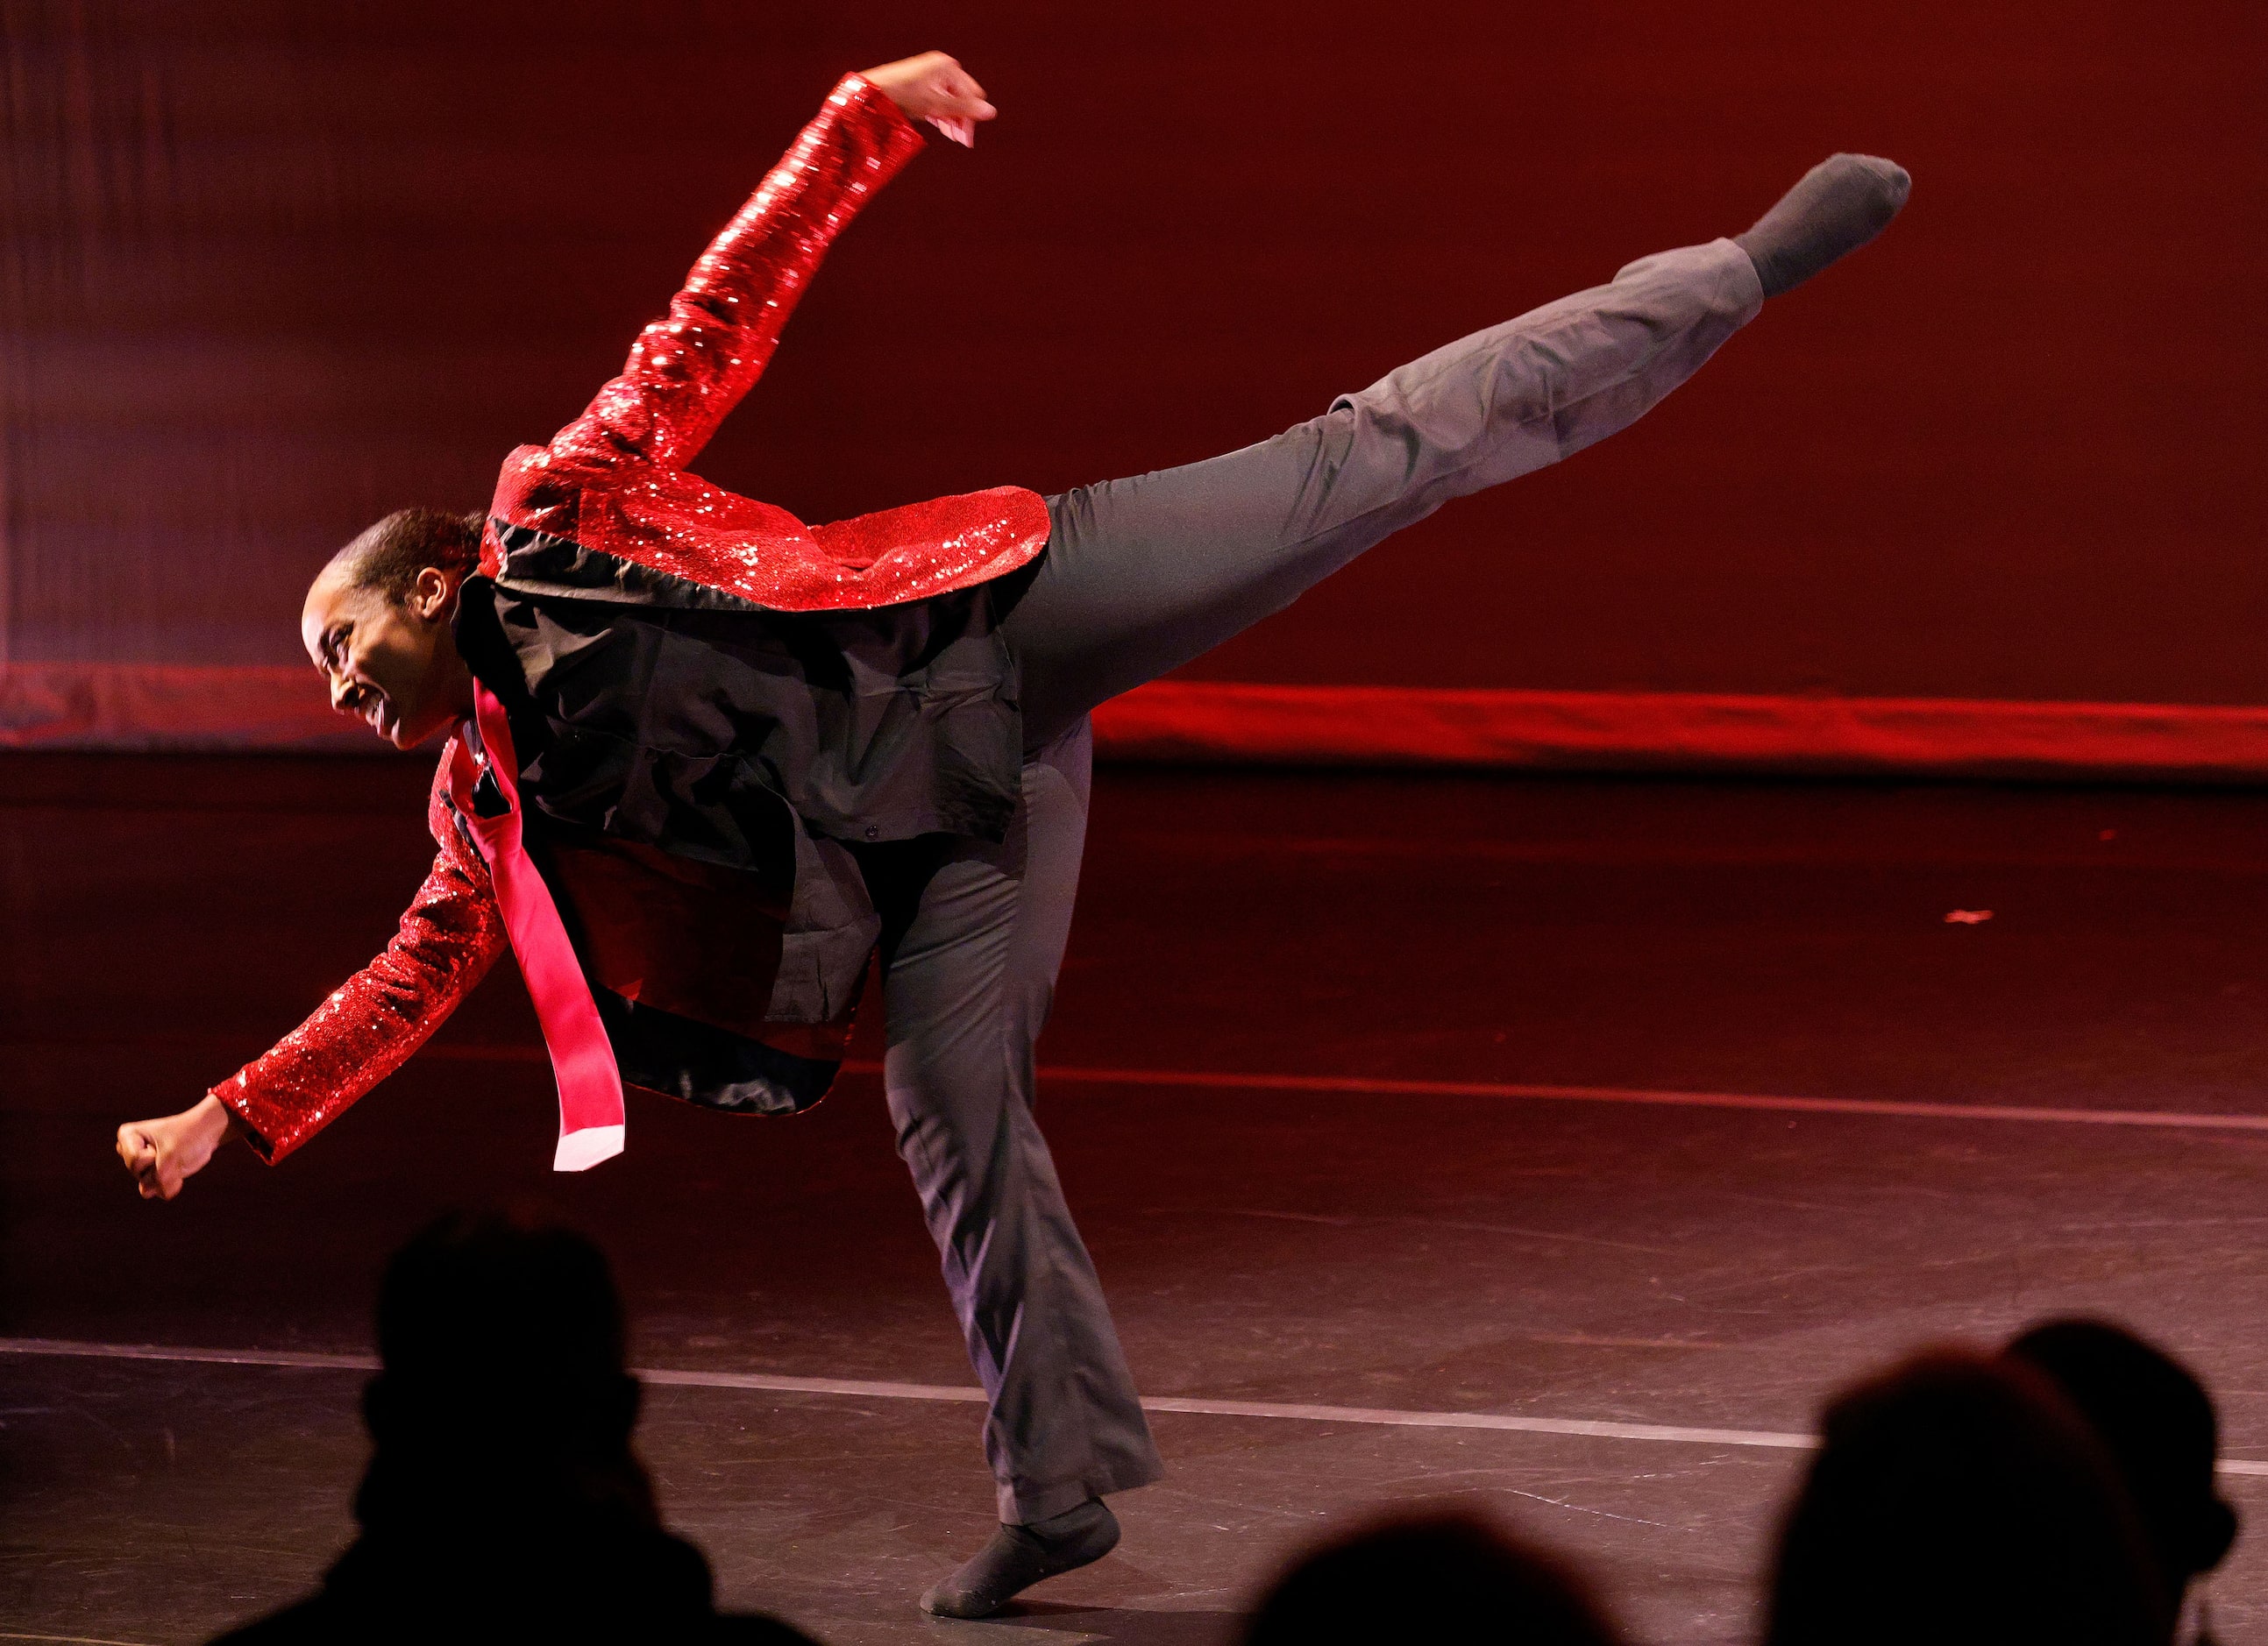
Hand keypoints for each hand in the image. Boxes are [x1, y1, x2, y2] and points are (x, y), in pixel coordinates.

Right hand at [117, 1095, 238, 1200]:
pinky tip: (178, 1169)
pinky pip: (157, 1191)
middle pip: (137, 1172)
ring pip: (146, 1185)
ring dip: (166, 1176)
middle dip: (159, 1165)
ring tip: (173, 1159)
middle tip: (170, 1150)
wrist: (207, 1133)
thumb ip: (157, 1180)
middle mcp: (129, 1150)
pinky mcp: (153, 1176)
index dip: (152, 1155)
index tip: (164, 1141)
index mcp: (128, 1136)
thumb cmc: (188, 1136)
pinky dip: (171, 1184)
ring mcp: (141, 1166)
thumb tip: (158, 1194)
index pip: (134, 1161)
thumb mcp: (171, 1157)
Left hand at [859, 51, 994, 146]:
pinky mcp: (922, 86)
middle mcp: (941, 69)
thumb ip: (965, 108)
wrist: (872, 92)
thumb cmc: (904, 94)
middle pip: (962, 97)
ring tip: (951, 136)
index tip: (967, 139)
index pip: (972, 94)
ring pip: (950, 101)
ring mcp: (931, 77)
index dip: (971, 117)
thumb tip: (991, 112)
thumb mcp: (937, 105)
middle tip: (961, 141)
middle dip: (962, 119)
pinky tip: (941, 126)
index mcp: (948, 68)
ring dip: (952, 119)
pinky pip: (938, 101)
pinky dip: (940, 114)